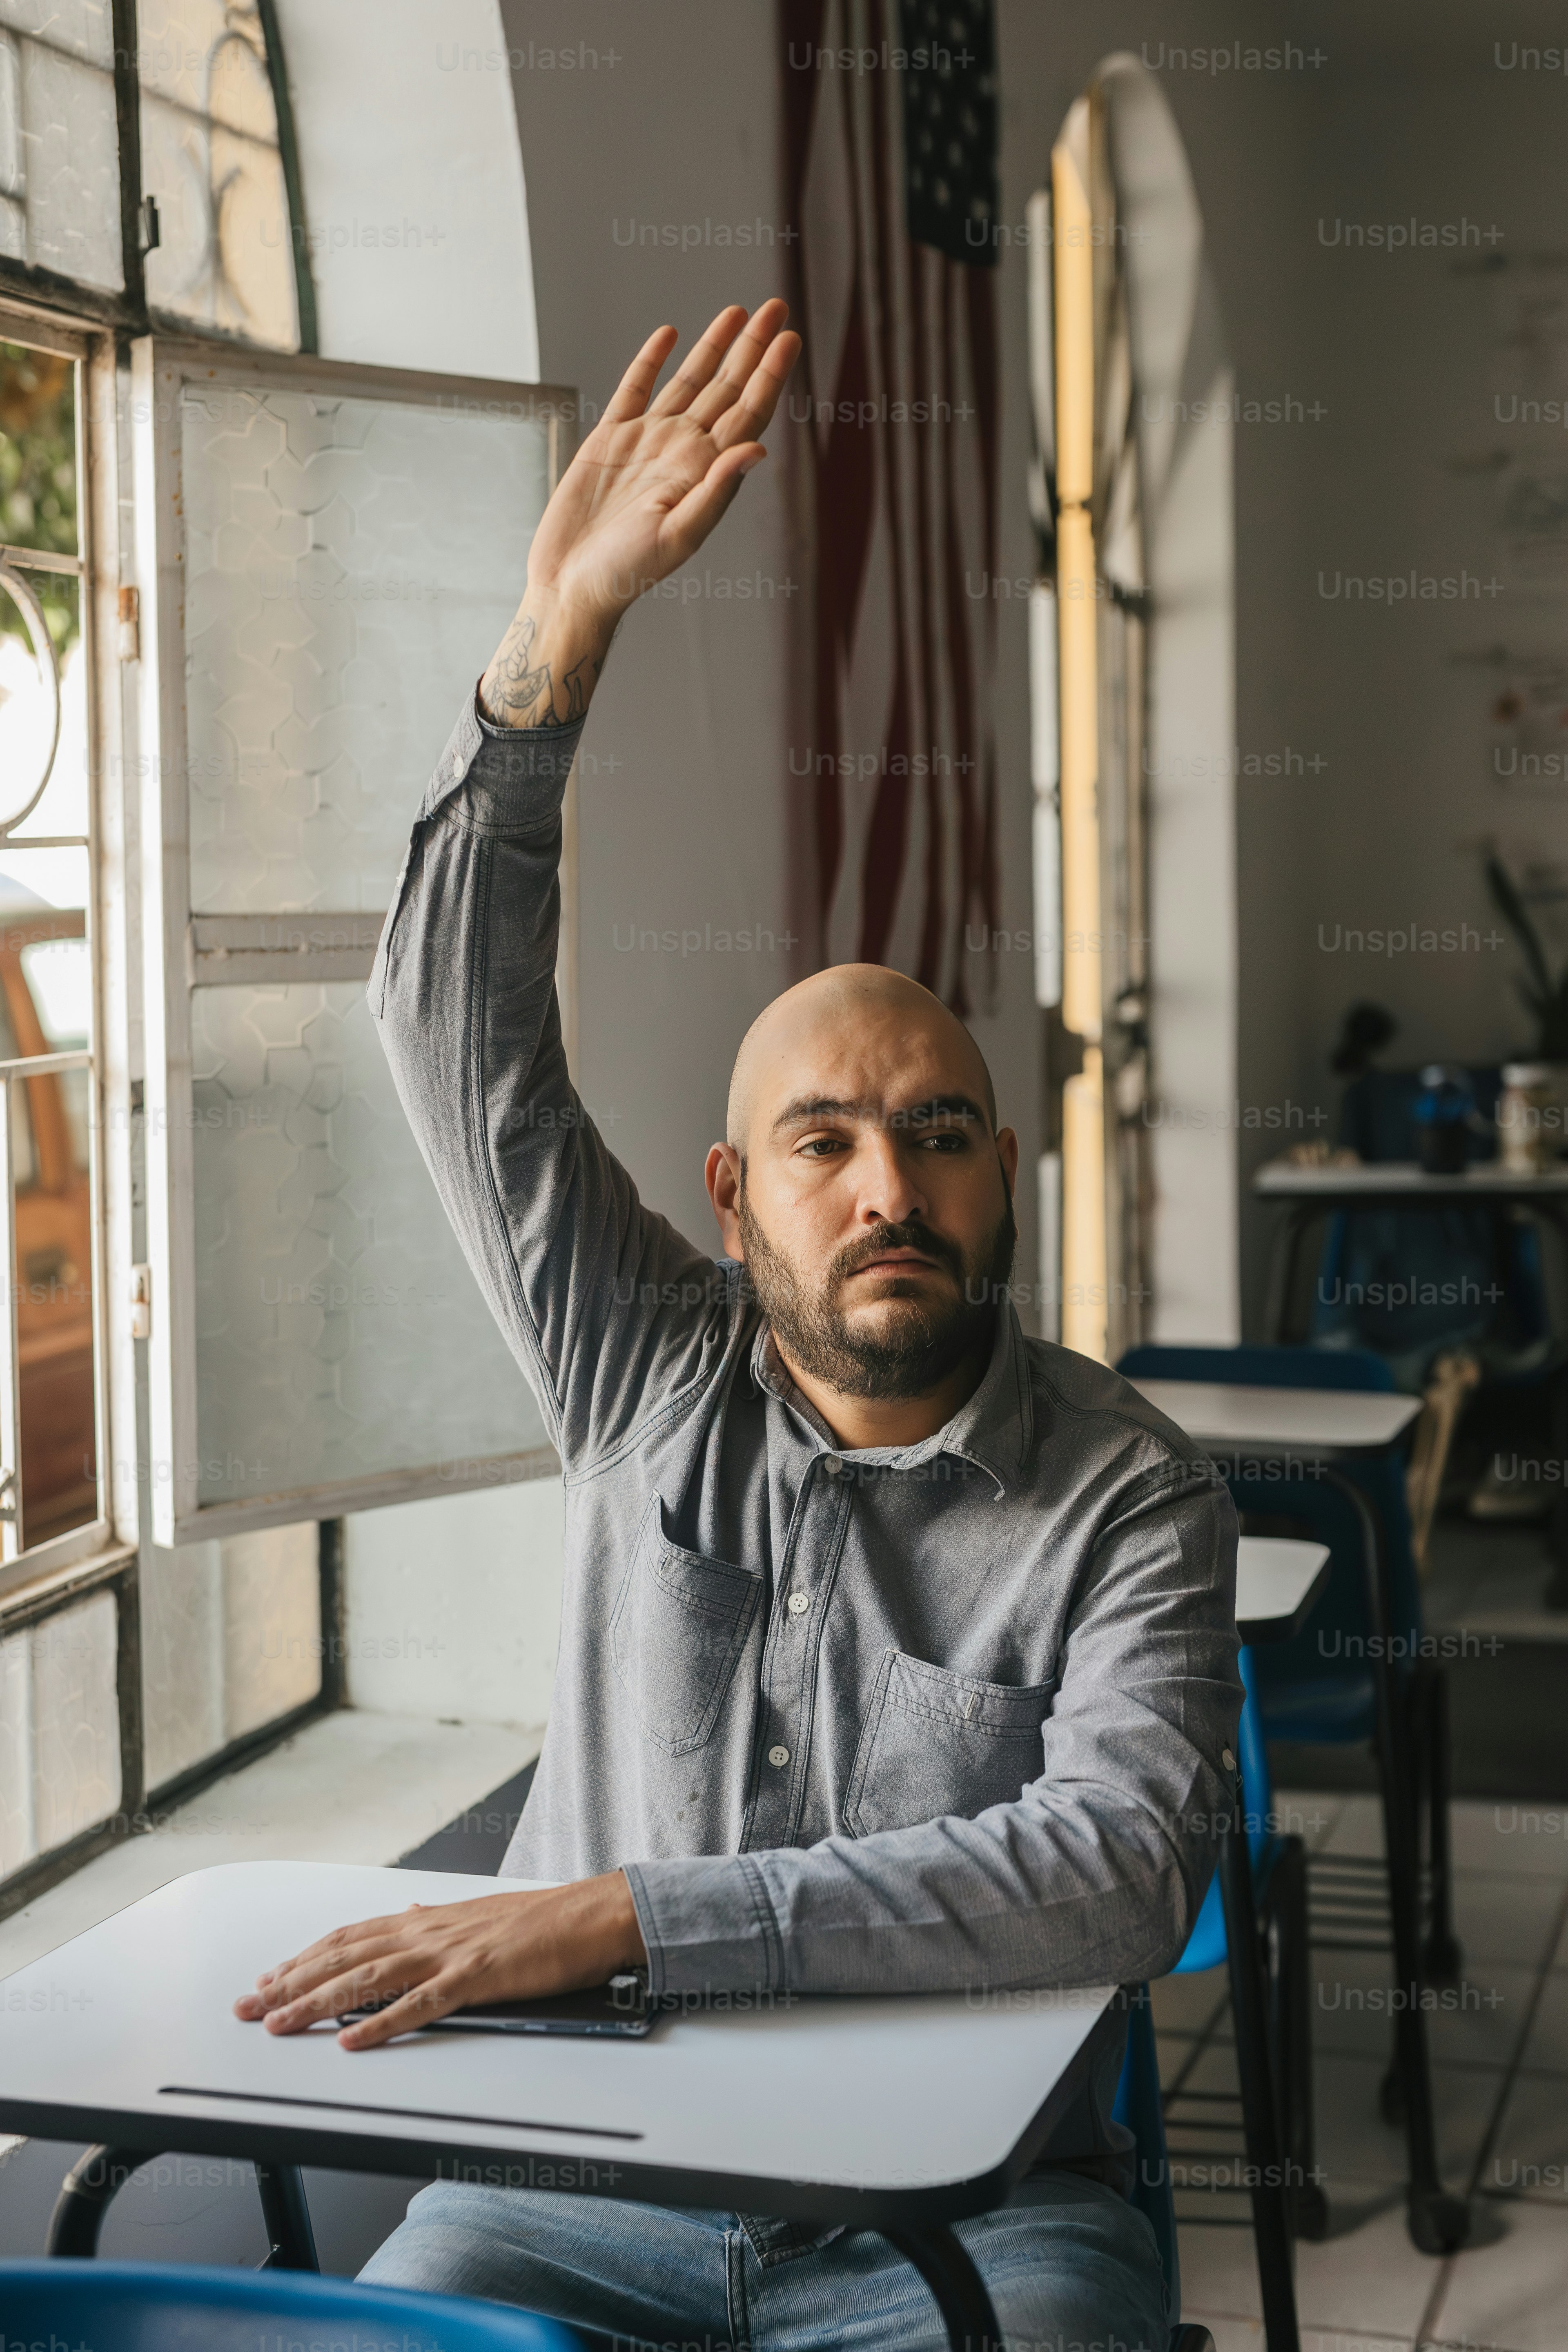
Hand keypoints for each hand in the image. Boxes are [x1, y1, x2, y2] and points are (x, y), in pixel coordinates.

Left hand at [232, 1871, 646, 2049]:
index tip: (268, 1976)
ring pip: (367, 1978)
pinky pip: (419, 2006)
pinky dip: (380, 2024)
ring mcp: (449, 1954)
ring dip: (317, 2002)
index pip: (349, 1936)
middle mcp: (428, 1930)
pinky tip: (351, 2042)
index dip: (303, 1957)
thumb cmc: (539, 1920)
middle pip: (343, 1956)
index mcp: (427, 1918)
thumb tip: (403, 1908)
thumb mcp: (476, 1913)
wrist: (590, 1914)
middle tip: (247, 2005)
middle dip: (289, 1981)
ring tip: (278, 2022)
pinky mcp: (476, 1979)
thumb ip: (434, 1917)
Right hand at [479, 299, 799, 727]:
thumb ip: (717, 491)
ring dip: (714, 347)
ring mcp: (647, 442)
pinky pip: (636, 388)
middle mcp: (682, 451)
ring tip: (738, 312)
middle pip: (727, 388)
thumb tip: (757, 447)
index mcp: (703, 472)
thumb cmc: (627, 572)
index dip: (770, 375)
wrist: (573, 584)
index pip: (748, 413)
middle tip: (777, 308)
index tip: (790, 338)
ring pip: (689, 382)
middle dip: (752, 348)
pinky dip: (652, 359)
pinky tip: (671, 334)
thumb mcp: (679, 535)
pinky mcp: (610, 440)